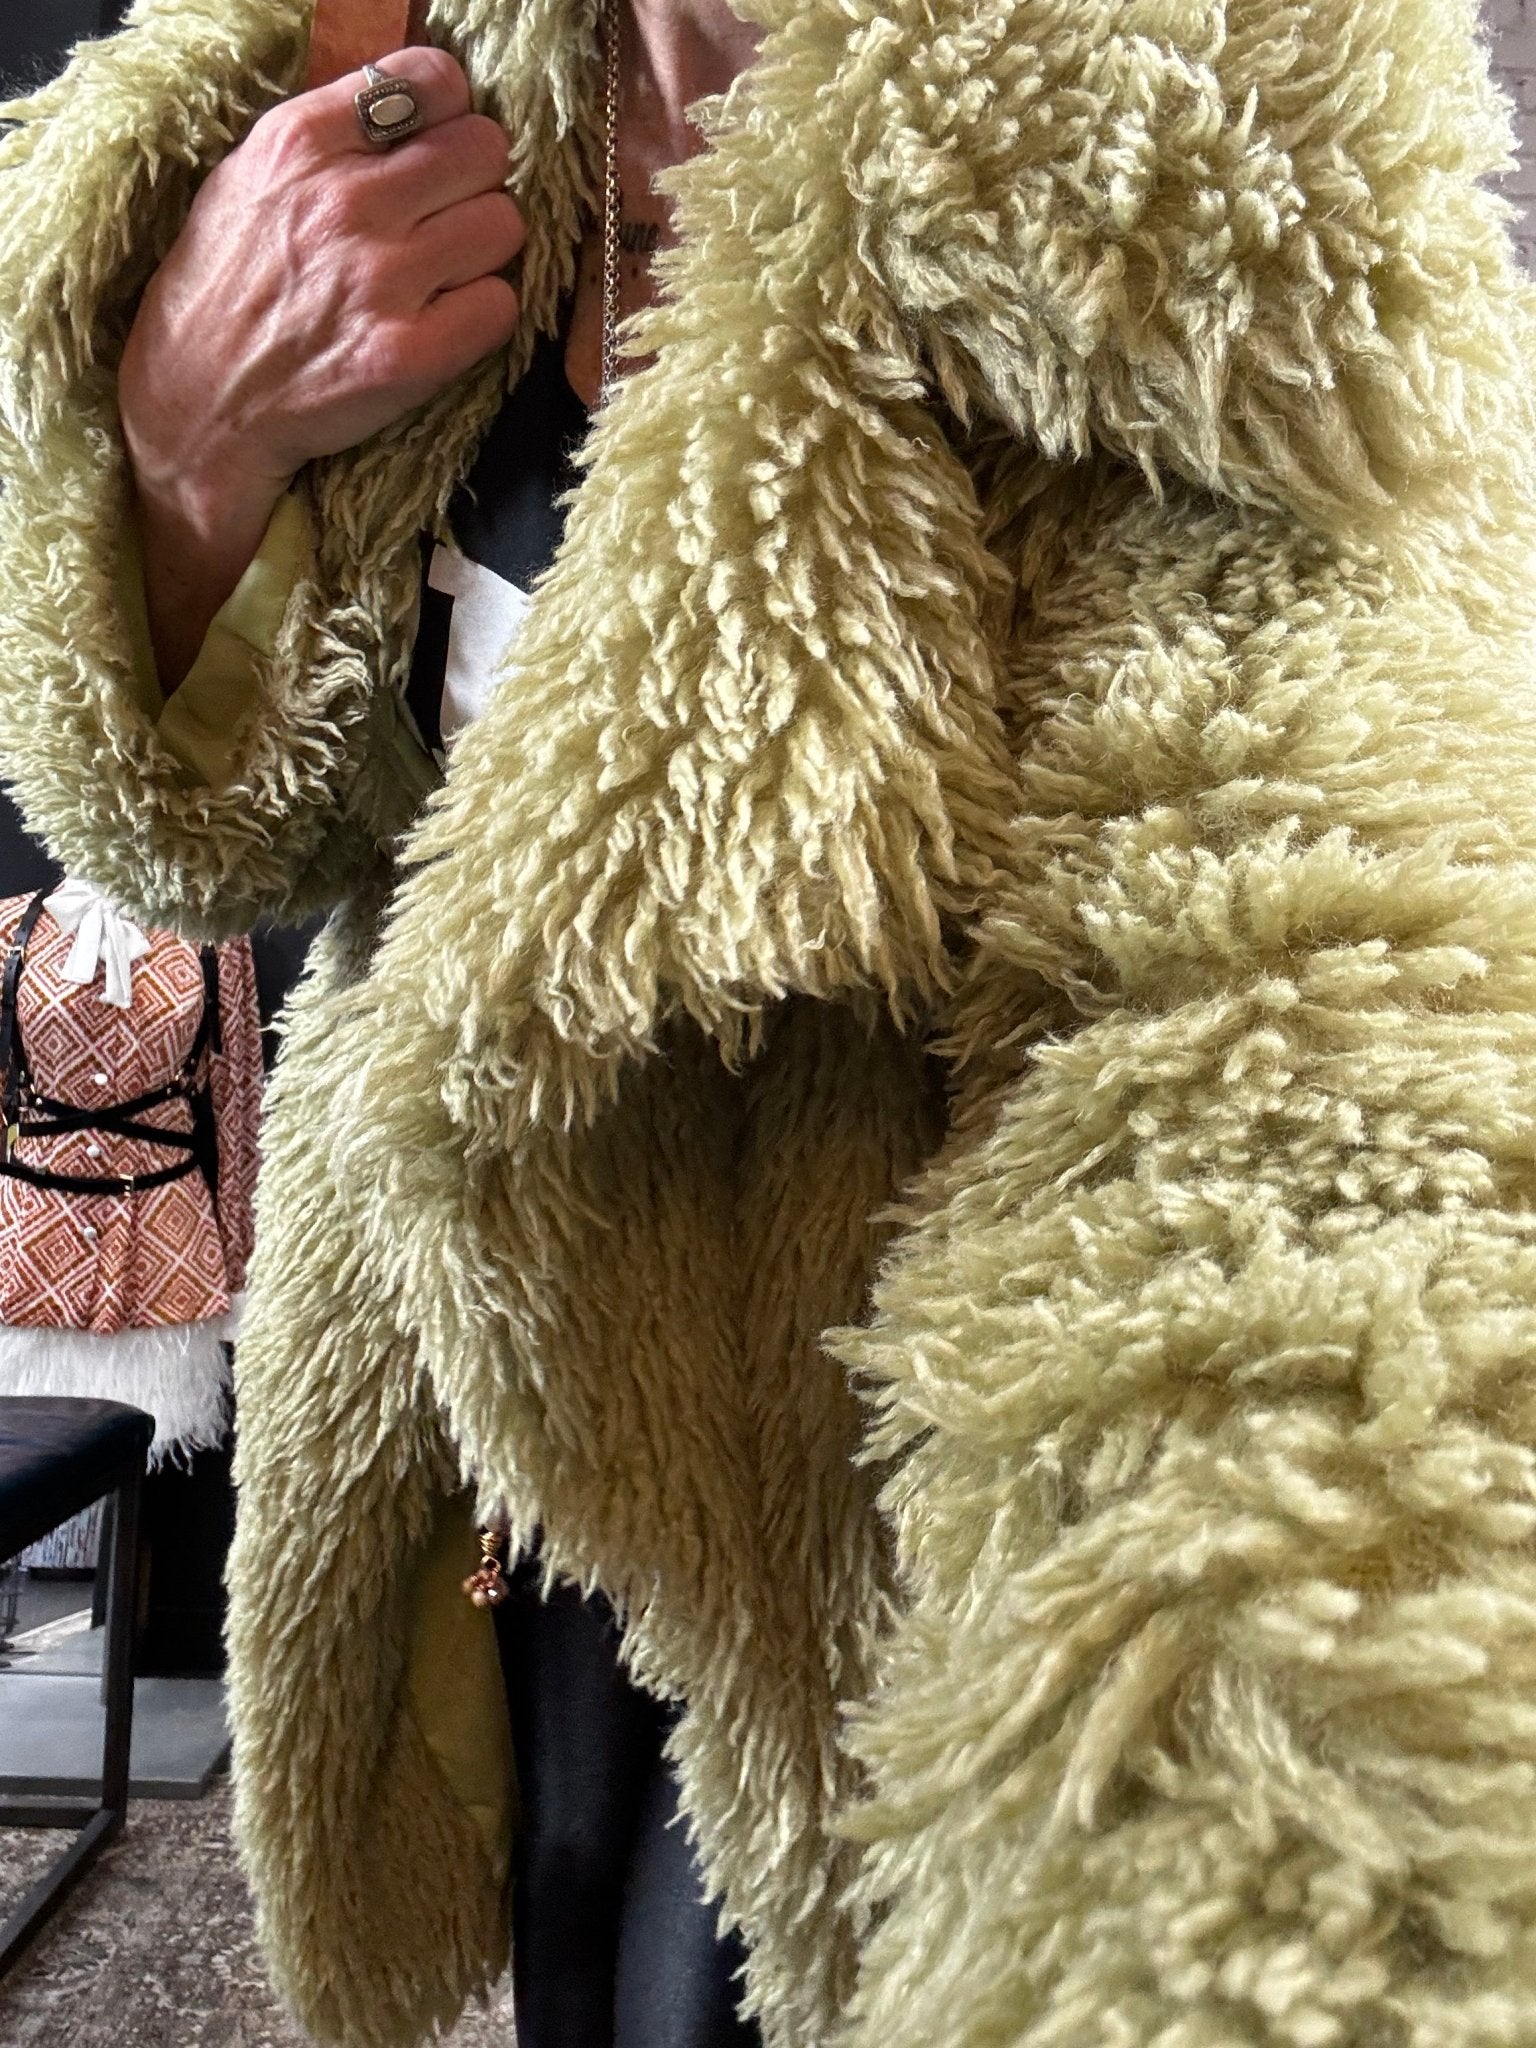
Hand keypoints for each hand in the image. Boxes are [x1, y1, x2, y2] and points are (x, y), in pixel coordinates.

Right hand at [118, 48, 523, 692]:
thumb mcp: (253, 178)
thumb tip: (418, 110)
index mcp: (301, 142)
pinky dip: (482, 316)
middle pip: (484, 151)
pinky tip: (443, 323)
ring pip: (504, 226)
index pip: (433, 81)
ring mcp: (381, 280)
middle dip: (474, 183)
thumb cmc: (229, 288)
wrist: (200, 405)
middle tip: (445, 219)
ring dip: (483, 252)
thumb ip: (333, 136)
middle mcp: (345, 202)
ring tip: (441, 274)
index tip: (438, 146)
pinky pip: (501, 306)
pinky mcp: (408, 354)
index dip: (451, 115)